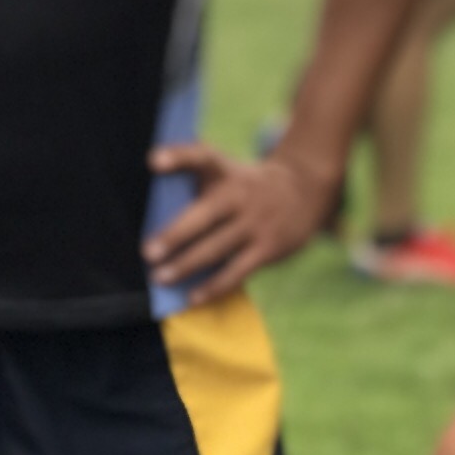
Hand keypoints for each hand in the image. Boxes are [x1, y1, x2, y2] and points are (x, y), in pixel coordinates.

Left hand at [144, 140, 345, 303]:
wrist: (305, 190)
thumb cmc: (245, 185)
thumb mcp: (225, 171)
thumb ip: (192, 182)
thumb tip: (151, 214)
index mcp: (224, 172)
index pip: (201, 158)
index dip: (178, 157)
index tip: (154, 160)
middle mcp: (240, 195)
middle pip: (205, 215)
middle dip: (176, 235)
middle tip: (148, 253)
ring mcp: (256, 223)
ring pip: (218, 247)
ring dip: (188, 265)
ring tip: (162, 278)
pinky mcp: (268, 248)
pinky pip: (237, 271)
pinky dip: (214, 286)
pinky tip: (193, 298)